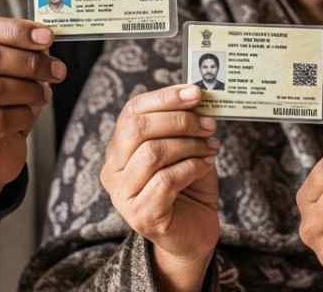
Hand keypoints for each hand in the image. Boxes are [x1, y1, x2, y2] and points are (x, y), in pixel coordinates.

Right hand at [0, 15, 64, 199]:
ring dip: (28, 89)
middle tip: (57, 70)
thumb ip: (23, 51)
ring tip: (44, 95)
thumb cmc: (2, 103)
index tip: (47, 36)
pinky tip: (27, 116)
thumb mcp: (8, 72)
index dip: (16, 30)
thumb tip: (45, 37)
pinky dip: (23, 115)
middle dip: (29, 62)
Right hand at [100, 84, 218, 283]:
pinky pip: (166, 180)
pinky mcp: (141, 215)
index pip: (132, 111)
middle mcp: (112, 171)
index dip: (164, 97)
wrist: (193, 231)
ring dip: (189, 145)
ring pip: (152, 153)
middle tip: (208, 124)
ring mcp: (123, 196)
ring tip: (210, 146)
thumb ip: (182, 123)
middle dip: (179, 120)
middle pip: (138, 129)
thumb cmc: (187, 185)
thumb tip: (196, 94)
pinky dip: (193, 167)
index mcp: (118, 149)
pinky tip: (206, 165)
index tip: (195, 92)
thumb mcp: (184, 147)